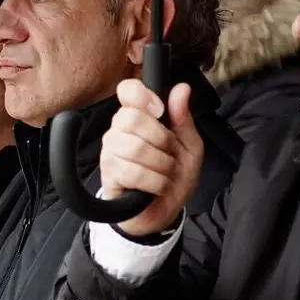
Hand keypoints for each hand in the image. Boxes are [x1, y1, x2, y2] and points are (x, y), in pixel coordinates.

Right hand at [100, 79, 202, 237]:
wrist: (165, 210)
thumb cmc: (174, 175)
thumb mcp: (190, 146)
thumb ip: (183, 118)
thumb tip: (181, 88)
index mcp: (139, 117)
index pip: (127, 90)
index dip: (143, 96)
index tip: (160, 111)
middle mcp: (119, 130)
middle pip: (132, 118)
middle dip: (162, 140)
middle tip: (170, 155)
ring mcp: (110, 152)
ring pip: (134, 147)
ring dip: (161, 165)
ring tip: (166, 174)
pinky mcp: (109, 175)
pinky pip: (132, 172)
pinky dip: (155, 182)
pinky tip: (157, 186)